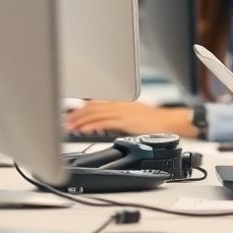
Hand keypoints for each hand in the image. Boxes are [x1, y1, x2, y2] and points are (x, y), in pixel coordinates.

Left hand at [64, 101, 191, 136]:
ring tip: (70, 127)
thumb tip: (103, 124)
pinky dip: (91, 126)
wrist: (167, 121)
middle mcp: (119, 104)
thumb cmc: (153, 120)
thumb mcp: (132, 115)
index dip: (81, 109)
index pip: (96, 103)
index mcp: (120, 101)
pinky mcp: (124, 120)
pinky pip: (104, 122)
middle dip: (77, 115)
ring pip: (95, 114)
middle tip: (66, 122)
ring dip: (80, 121)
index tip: (72, 116)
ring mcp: (121, 111)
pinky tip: (83, 130)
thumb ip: (117, 117)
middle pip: (92, 107)